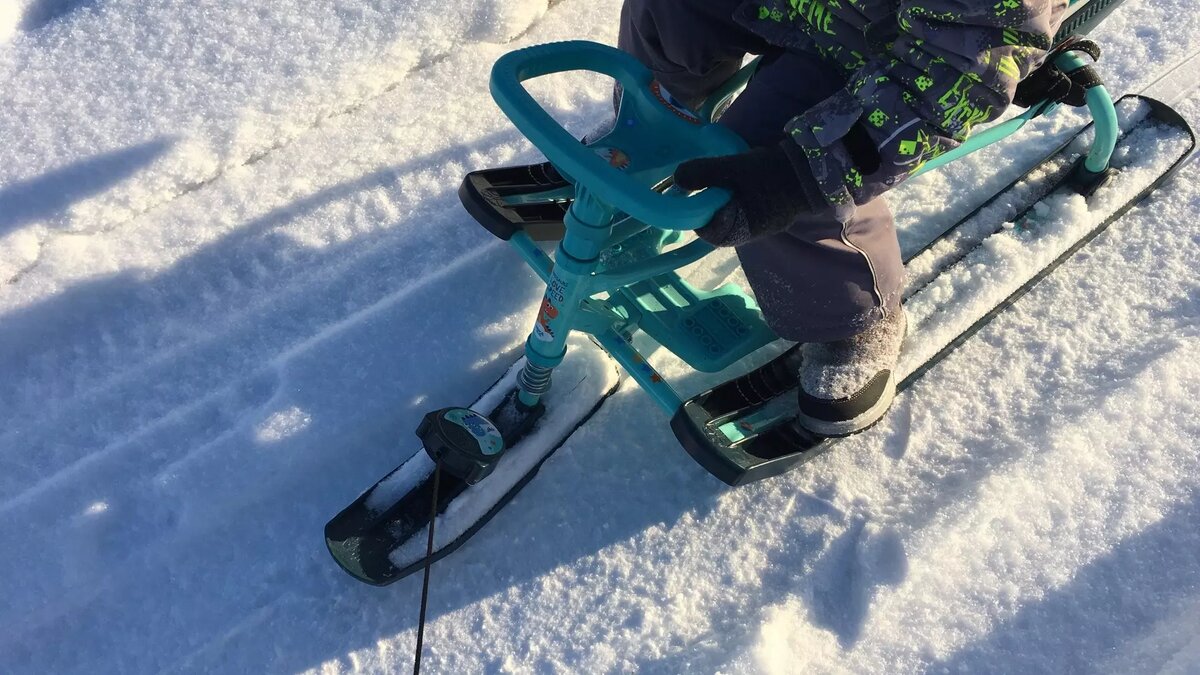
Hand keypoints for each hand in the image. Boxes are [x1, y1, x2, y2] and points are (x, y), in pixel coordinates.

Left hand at [673, 140, 815, 246]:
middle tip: (710, 175)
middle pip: (716, 219)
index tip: (694, 187)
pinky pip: (745, 205)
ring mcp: (759, 225)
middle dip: (710, 198)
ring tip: (727, 172)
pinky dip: (738, 192)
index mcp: (735, 231)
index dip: (694, 208)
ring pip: (731, 210)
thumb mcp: (733, 168)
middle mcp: (746, 234)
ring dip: (725, 192)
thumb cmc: (771, 175)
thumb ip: (704, 173)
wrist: (813, 171)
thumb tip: (677, 178)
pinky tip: (741, 175)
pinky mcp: (769, 214)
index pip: (703, 227)